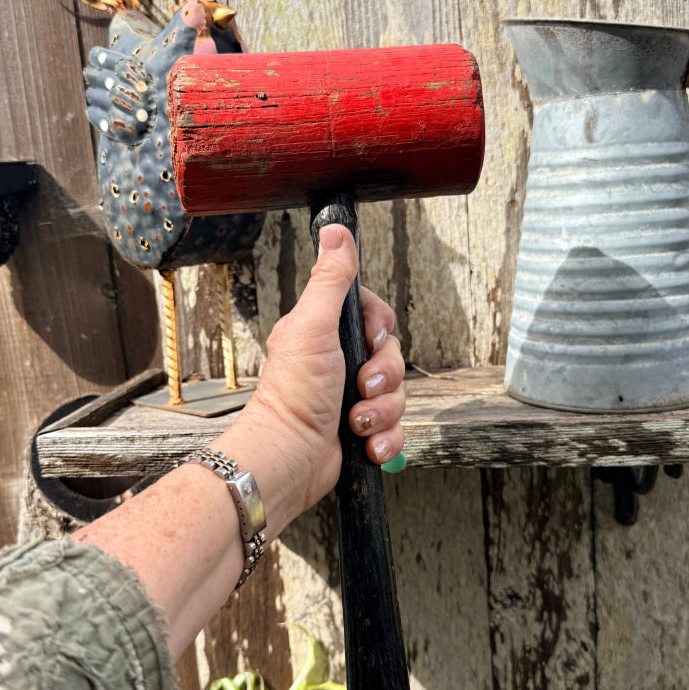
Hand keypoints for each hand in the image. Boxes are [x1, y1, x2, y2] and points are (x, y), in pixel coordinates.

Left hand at [222, 224, 404, 530]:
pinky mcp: (361, 430)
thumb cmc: (294, 396)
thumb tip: (335, 231)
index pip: (375, 318)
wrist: (291, 458)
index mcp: (325, 333)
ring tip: (357, 422)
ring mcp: (351, 398)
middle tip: (360, 388)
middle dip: (384, 378)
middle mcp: (339, 363)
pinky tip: (366, 444)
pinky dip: (384, 439)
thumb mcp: (314, 326)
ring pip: (397, 394)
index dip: (379, 330)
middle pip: (392, 356)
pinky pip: (394, 428)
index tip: (368, 340)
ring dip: (383, 411)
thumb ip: (331, 280)